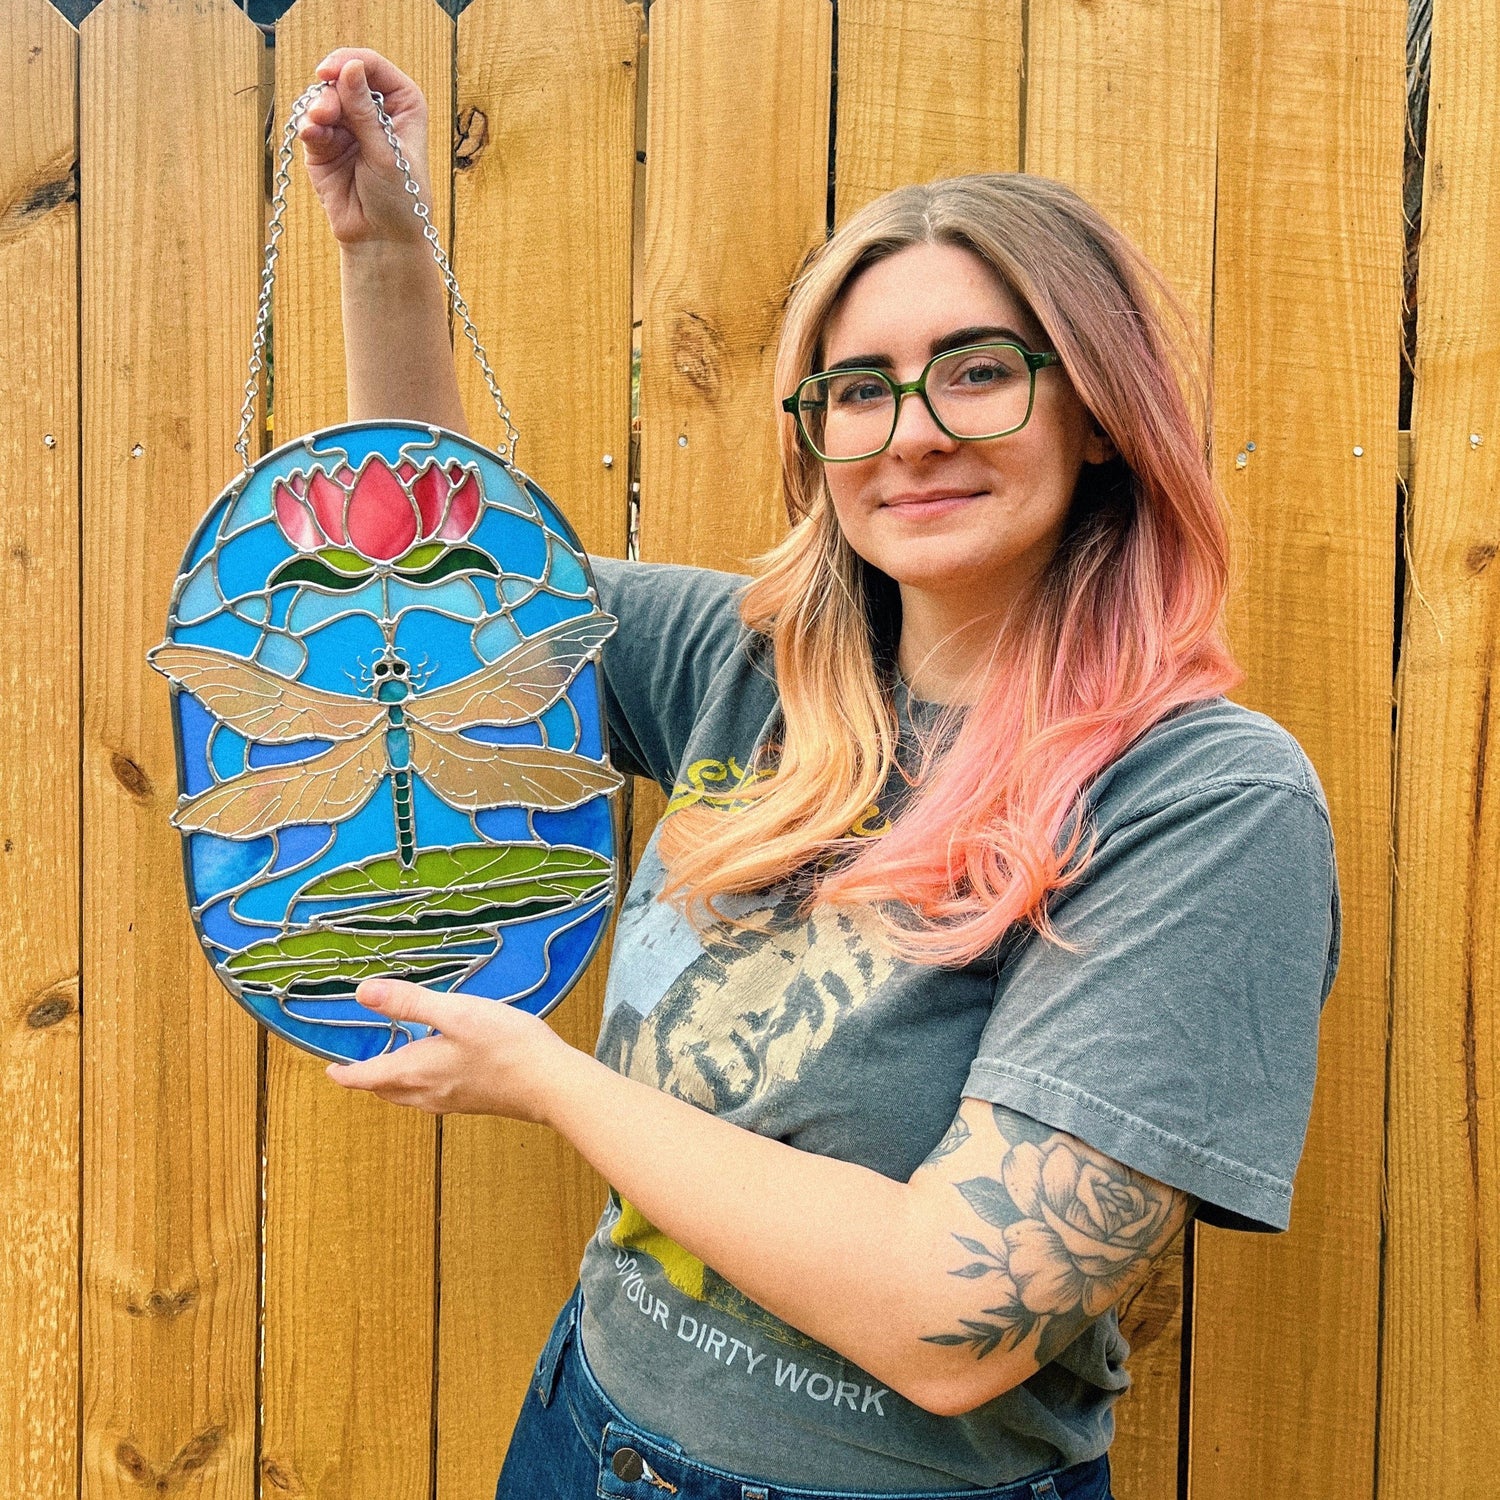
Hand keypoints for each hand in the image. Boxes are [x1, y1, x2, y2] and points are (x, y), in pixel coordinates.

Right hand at [297, 49, 433, 248]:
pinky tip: (312, 136)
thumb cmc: (400, 200)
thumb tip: (350, 67)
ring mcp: (348, 126)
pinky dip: (308, 127)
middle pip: (343, 79)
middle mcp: (374, 109)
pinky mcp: (325, 145)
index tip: (330, 72)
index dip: (349, 62)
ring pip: (323, 99)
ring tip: (318, 127)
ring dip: (317, 109)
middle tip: (325, 113)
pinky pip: (310, 124)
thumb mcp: (387, 153)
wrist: (382, 240)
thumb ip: (365, 112)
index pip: (372, 66)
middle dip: (330, 92)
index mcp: (402, 103)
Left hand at [324, 978, 576, 1120]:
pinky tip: (437, 1069)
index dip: (344, 1074)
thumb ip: (410, 1003)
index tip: (329, 1070)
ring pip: (409, 1096)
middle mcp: (429, 1094)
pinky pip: (432, 1097)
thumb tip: (363, 993)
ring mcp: (453, 1102)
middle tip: (357, 1065)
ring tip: (392, 1065)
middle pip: (386, 1091)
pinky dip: (419, 1084)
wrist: (551, 1084)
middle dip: (368, 1079)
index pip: (366, 1078)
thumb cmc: (505, 1046)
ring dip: (393, 1083)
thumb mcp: (456, 1013)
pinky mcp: (474, 1102)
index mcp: (416, 1072)